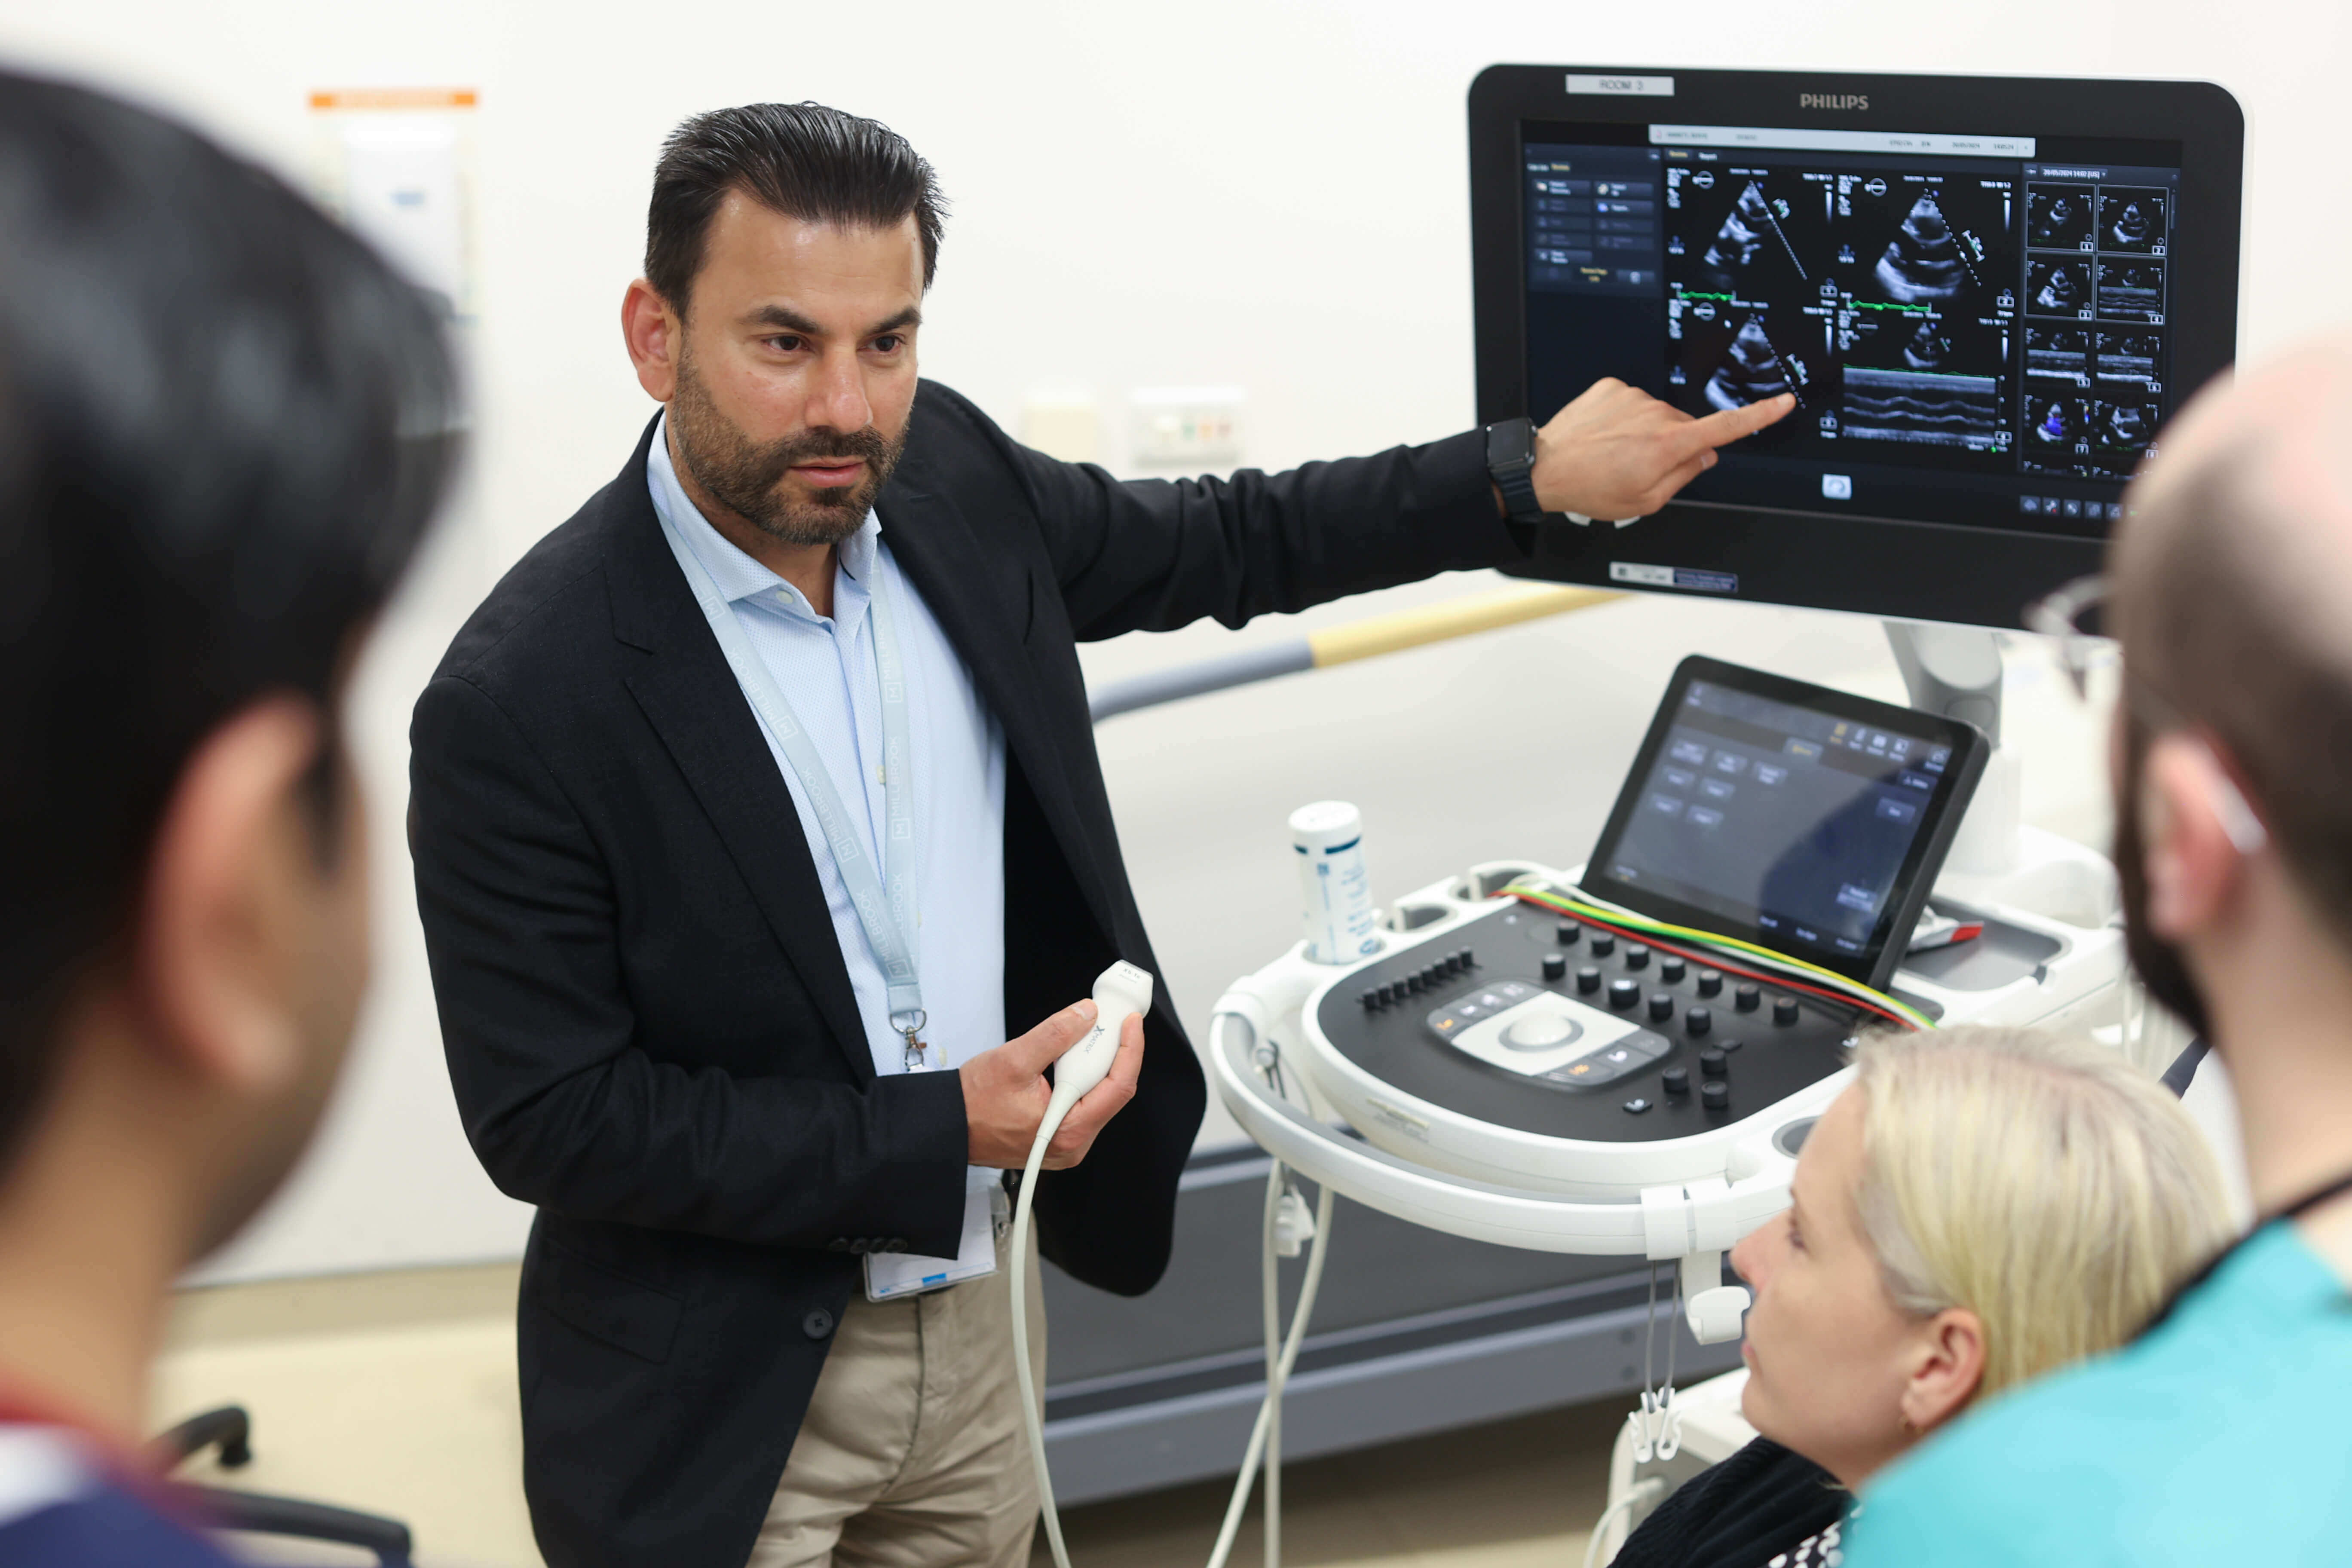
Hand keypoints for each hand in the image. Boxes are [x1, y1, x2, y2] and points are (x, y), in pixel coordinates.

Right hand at [960, 999, 1146, 1169]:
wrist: (950, 1125)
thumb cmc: (973, 1104)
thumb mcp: (1014, 1059)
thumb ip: (1055, 1034)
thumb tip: (1086, 1015)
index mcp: (1069, 1130)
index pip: (1119, 1087)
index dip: (1130, 1049)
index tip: (1130, 1022)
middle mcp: (1073, 1143)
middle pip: (1112, 1089)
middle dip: (1109, 1049)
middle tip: (1103, 1019)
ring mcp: (1068, 1141)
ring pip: (1097, 1093)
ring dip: (1091, 1060)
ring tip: (1077, 1037)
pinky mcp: (1060, 1135)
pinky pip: (1082, 1100)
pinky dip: (1079, 1074)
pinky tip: (1066, 1058)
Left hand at [1525, 379, 1795, 520]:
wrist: (1545, 469)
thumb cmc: (1592, 489)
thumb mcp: (1646, 501)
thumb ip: (1684, 476)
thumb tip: (1705, 455)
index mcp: (1669, 446)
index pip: (1726, 428)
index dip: (1759, 415)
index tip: (1783, 402)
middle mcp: (1655, 415)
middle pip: (1684, 427)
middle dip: (1672, 445)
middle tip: (1638, 467)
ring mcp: (1633, 397)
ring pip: (1656, 415)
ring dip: (1643, 432)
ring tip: (1614, 453)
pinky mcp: (1612, 387)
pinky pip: (1631, 402)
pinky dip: (1623, 418)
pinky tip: (1604, 436)